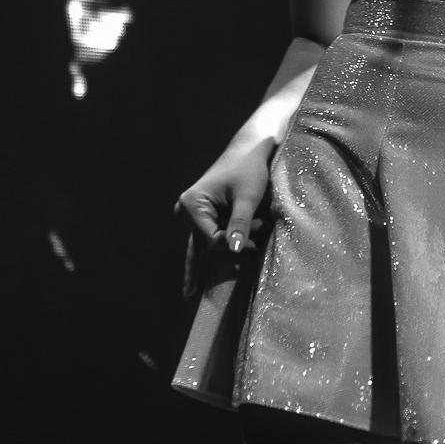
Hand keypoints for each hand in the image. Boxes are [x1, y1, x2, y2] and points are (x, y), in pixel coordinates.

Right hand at [175, 147, 271, 298]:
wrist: (249, 153)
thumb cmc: (248, 170)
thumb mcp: (247, 196)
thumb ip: (240, 223)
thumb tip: (234, 250)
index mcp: (191, 205)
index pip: (210, 240)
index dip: (234, 240)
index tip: (256, 228)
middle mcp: (185, 212)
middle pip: (210, 245)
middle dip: (234, 241)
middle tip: (259, 224)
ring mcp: (191, 218)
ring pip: (211, 246)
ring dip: (232, 243)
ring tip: (253, 229)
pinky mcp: (201, 221)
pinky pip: (202, 246)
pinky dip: (202, 263)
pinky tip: (190, 290)